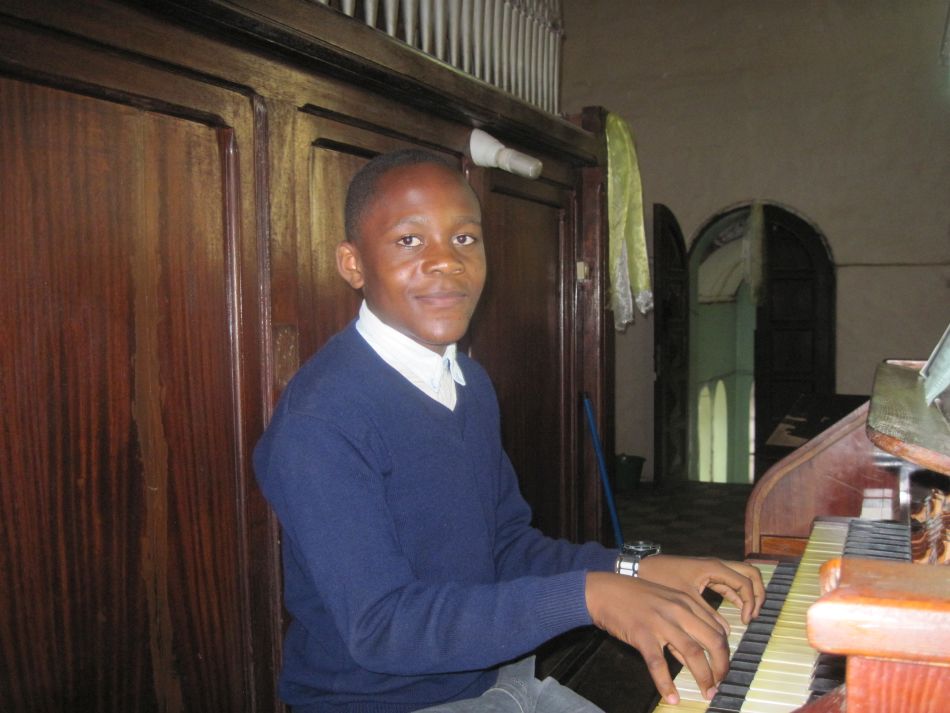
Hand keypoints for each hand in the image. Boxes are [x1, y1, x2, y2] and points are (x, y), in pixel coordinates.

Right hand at [584, 571, 731, 704]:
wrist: (603, 590)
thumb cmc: (633, 596)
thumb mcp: (664, 601)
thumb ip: (683, 622)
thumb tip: (697, 651)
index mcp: (686, 601)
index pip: (717, 629)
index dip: (725, 652)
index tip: (722, 667)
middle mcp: (678, 610)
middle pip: (713, 641)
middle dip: (721, 667)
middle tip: (719, 683)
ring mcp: (660, 622)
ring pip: (692, 653)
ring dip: (704, 677)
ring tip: (707, 693)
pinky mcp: (642, 635)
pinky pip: (658, 664)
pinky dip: (666, 684)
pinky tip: (672, 697)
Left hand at [637, 555, 765, 625]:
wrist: (641, 567)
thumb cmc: (661, 577)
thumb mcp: (685, 599)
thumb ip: (707, 614)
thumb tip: (726, 632)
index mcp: (714, 567)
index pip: (745, 581)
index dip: (751, 601)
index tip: (746, 620)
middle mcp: (716, 565)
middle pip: (751, 573)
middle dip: (758, 593)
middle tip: (754, 614)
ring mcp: (712, 569)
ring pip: (742, 577)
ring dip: (749, 595)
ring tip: (748, 617)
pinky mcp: (707, 576)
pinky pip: (730, 584)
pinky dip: (738, 596)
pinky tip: (738, 613)